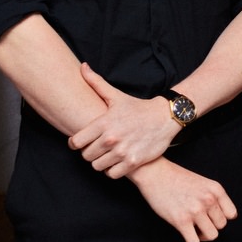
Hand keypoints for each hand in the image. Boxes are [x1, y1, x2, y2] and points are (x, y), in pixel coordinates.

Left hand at [67, 62, 179, 177]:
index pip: (76, 142)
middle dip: (89, 153)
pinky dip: (112, 170)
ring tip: (107, 155)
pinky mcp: (133, 162)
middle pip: (86, 156)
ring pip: (97, 166)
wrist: (165, 117)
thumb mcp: (116, 95)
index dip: (76, 143)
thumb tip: (82, 67)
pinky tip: (117, 162)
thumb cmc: (138, 107)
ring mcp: (123, 151)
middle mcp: (111, 138)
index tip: (82, 142)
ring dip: (101, 162)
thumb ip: (96, 83)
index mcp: (104, 123)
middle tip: (97, 148)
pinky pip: (112, 174)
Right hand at [127, 157, 237, 241]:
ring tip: (195, 231)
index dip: (221, 218)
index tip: (211, 218)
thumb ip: (213, 197)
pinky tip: (189, 241)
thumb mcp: (203, 183)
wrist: (155, 173)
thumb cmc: (177, 178)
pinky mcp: (181, 221)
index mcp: (216, 190)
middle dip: (211, 226)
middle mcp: (209, 200)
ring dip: (203, 236)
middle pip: (221, 226)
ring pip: (212, 236)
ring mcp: (195, 211)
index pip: (231, 214)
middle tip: (200, 224)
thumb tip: (217, 218)